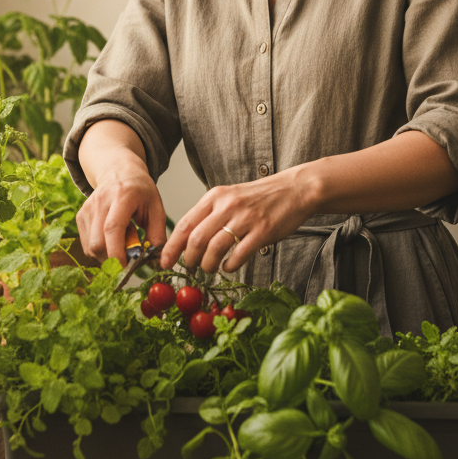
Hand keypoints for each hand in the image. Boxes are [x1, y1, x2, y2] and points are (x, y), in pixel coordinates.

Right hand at [76, 154, 167, 264]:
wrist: (119, 171)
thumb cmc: (140, 191)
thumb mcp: (156, 208)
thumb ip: (157, 234)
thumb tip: (155, 261)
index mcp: (123, 196)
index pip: (113, 228)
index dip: (117, 252)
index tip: (127, 267)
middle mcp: (101, 201)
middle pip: (97, 242)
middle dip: (112, 259)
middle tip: (128, 256)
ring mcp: (87, 208)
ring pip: (90, 247)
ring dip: (106, 255)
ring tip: (121, 240)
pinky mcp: (80, 216)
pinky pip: (86, 244)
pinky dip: (99, 250)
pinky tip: (111, 237)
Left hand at [160, 167, 314, 273]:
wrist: (293, 189)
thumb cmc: (259, 197)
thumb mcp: (229, 197)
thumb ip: (210, 215)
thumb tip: (188, 240)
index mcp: (215, 196)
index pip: (186, 223)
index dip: (172, 246)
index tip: (164, 261)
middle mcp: (227, 205)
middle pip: (197, 238)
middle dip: (189, 259)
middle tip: (190, 268)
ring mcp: (245, 218)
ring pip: (215, 248)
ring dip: (208, 265)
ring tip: (210, 269)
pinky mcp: (262, 231)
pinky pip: (239, 255)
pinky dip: (230, 266)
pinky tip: (229, 266)